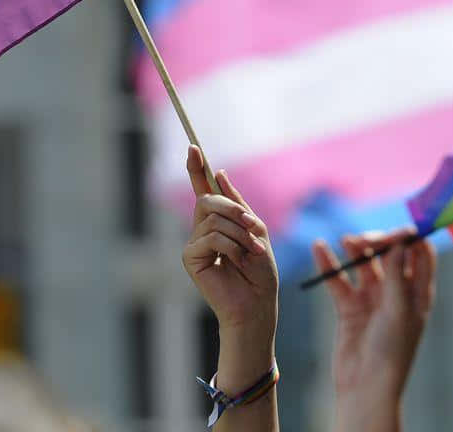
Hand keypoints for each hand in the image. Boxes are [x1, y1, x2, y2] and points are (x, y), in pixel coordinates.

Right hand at [182, 145, 279, 430]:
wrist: (257, 305)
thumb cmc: (260, 273)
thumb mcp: (256, 231)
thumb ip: (237, 205)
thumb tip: (218, 173)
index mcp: (219, 222)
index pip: (204, 190)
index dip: (196, 168)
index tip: (192, 146)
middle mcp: (202, 230)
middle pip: (208, 199)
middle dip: (234, 209)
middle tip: (253, 228)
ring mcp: (195, 243)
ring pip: (214, 218)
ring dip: (239, 234)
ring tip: (248, 253)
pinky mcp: (191, 258)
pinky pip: (212, 237)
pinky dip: (231, 247)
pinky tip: (236, 262)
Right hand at [313, 229, 435, 431]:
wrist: (365, 386)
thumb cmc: (392, 351)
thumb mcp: (398, 310)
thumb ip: (397, 274)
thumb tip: (401, 241)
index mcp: (417, 294)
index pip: (420, 254)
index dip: (411, 239)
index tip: (399, 230)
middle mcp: (396, 293)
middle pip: (389, 255)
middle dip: (378, 243)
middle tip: (365, 240)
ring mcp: (372, 299)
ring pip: (363, 265)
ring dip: (356, 250)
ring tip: (347, 241)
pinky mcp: (349, 307)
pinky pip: (338, 280)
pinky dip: (329, 265)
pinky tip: (319, 248)